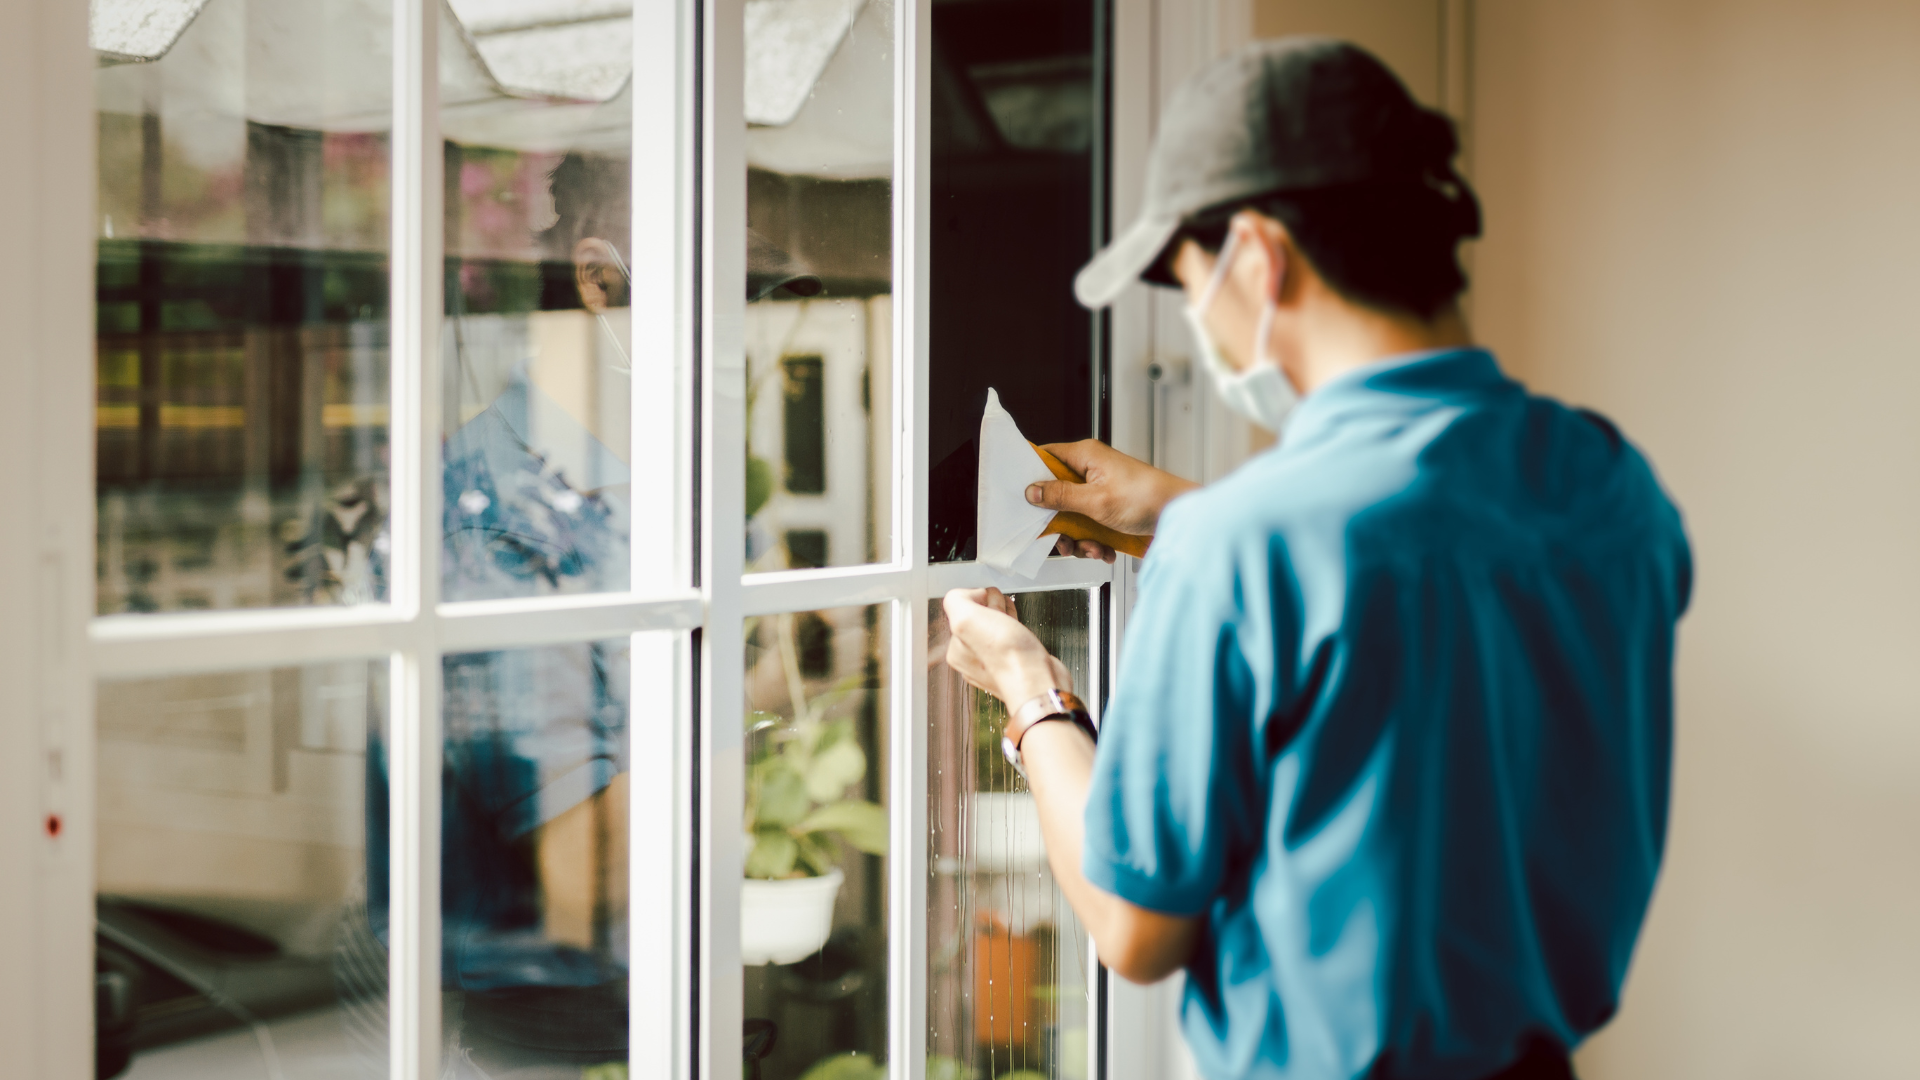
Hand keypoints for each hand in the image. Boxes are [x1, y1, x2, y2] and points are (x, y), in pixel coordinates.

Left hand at [942, 587, 1071, 706]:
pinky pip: (1010, 636)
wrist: (1039, 682)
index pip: (962, 609)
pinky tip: (1020, 627)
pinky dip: (1016, 626)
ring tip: (1013, 621)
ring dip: (1005, 615)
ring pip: (996, 625)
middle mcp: (971, 659)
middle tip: (1002, 616)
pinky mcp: (1014, 662)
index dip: (979, 599)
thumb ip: (957, 601)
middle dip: (993, 608)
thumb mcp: (967, 618)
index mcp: (955, 650)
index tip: (989, 605)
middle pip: (980, 617)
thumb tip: (972, 595)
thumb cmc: (1009, 657)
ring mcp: (993, 662)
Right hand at [1027, 441, 1197, 560]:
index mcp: (1085, 456)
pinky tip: (1105, 549)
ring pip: (1072, 516)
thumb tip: (1032, 491)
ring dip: (1079, 538)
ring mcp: (1100, 492)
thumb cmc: (1147, 498)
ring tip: (1092, 547)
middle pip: (1056, 494)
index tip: (1023, 497)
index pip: (1046, 456)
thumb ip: (1060, 496)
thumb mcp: (1095, 500)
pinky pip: (1089, 527)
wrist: (1179, 517)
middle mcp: (1091, 471)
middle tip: (1062, 537)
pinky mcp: (1109, 510)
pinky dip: (1094, 542)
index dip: (1031, 475)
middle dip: (1059, 522)